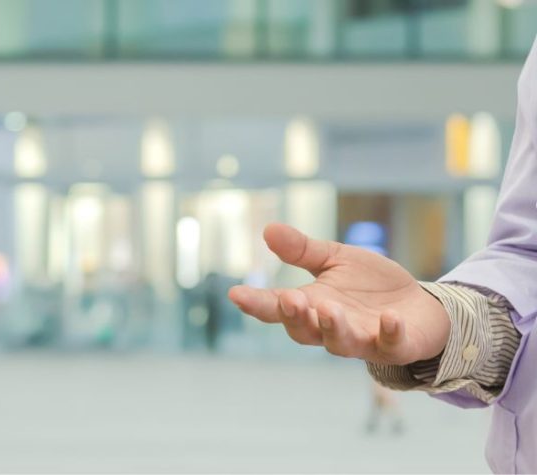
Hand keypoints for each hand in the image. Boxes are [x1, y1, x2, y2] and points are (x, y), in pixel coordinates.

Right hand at [228, 223, 450, 364]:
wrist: (421, 306)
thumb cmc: (372, 286)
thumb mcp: (335, 260)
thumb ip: (303, 250)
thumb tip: (267, 229)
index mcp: (312, 306)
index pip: (277, 308)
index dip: (256, 303)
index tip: (236, 294)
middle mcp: (330, 328)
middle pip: (303, 331)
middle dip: (295, 317)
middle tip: (289, 299)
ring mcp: (362, 340)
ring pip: (340, 343)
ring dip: (334, 327)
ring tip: (330, 309)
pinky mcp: (395, 345)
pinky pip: (390, 345)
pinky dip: (389, 333)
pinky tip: (388, 318)